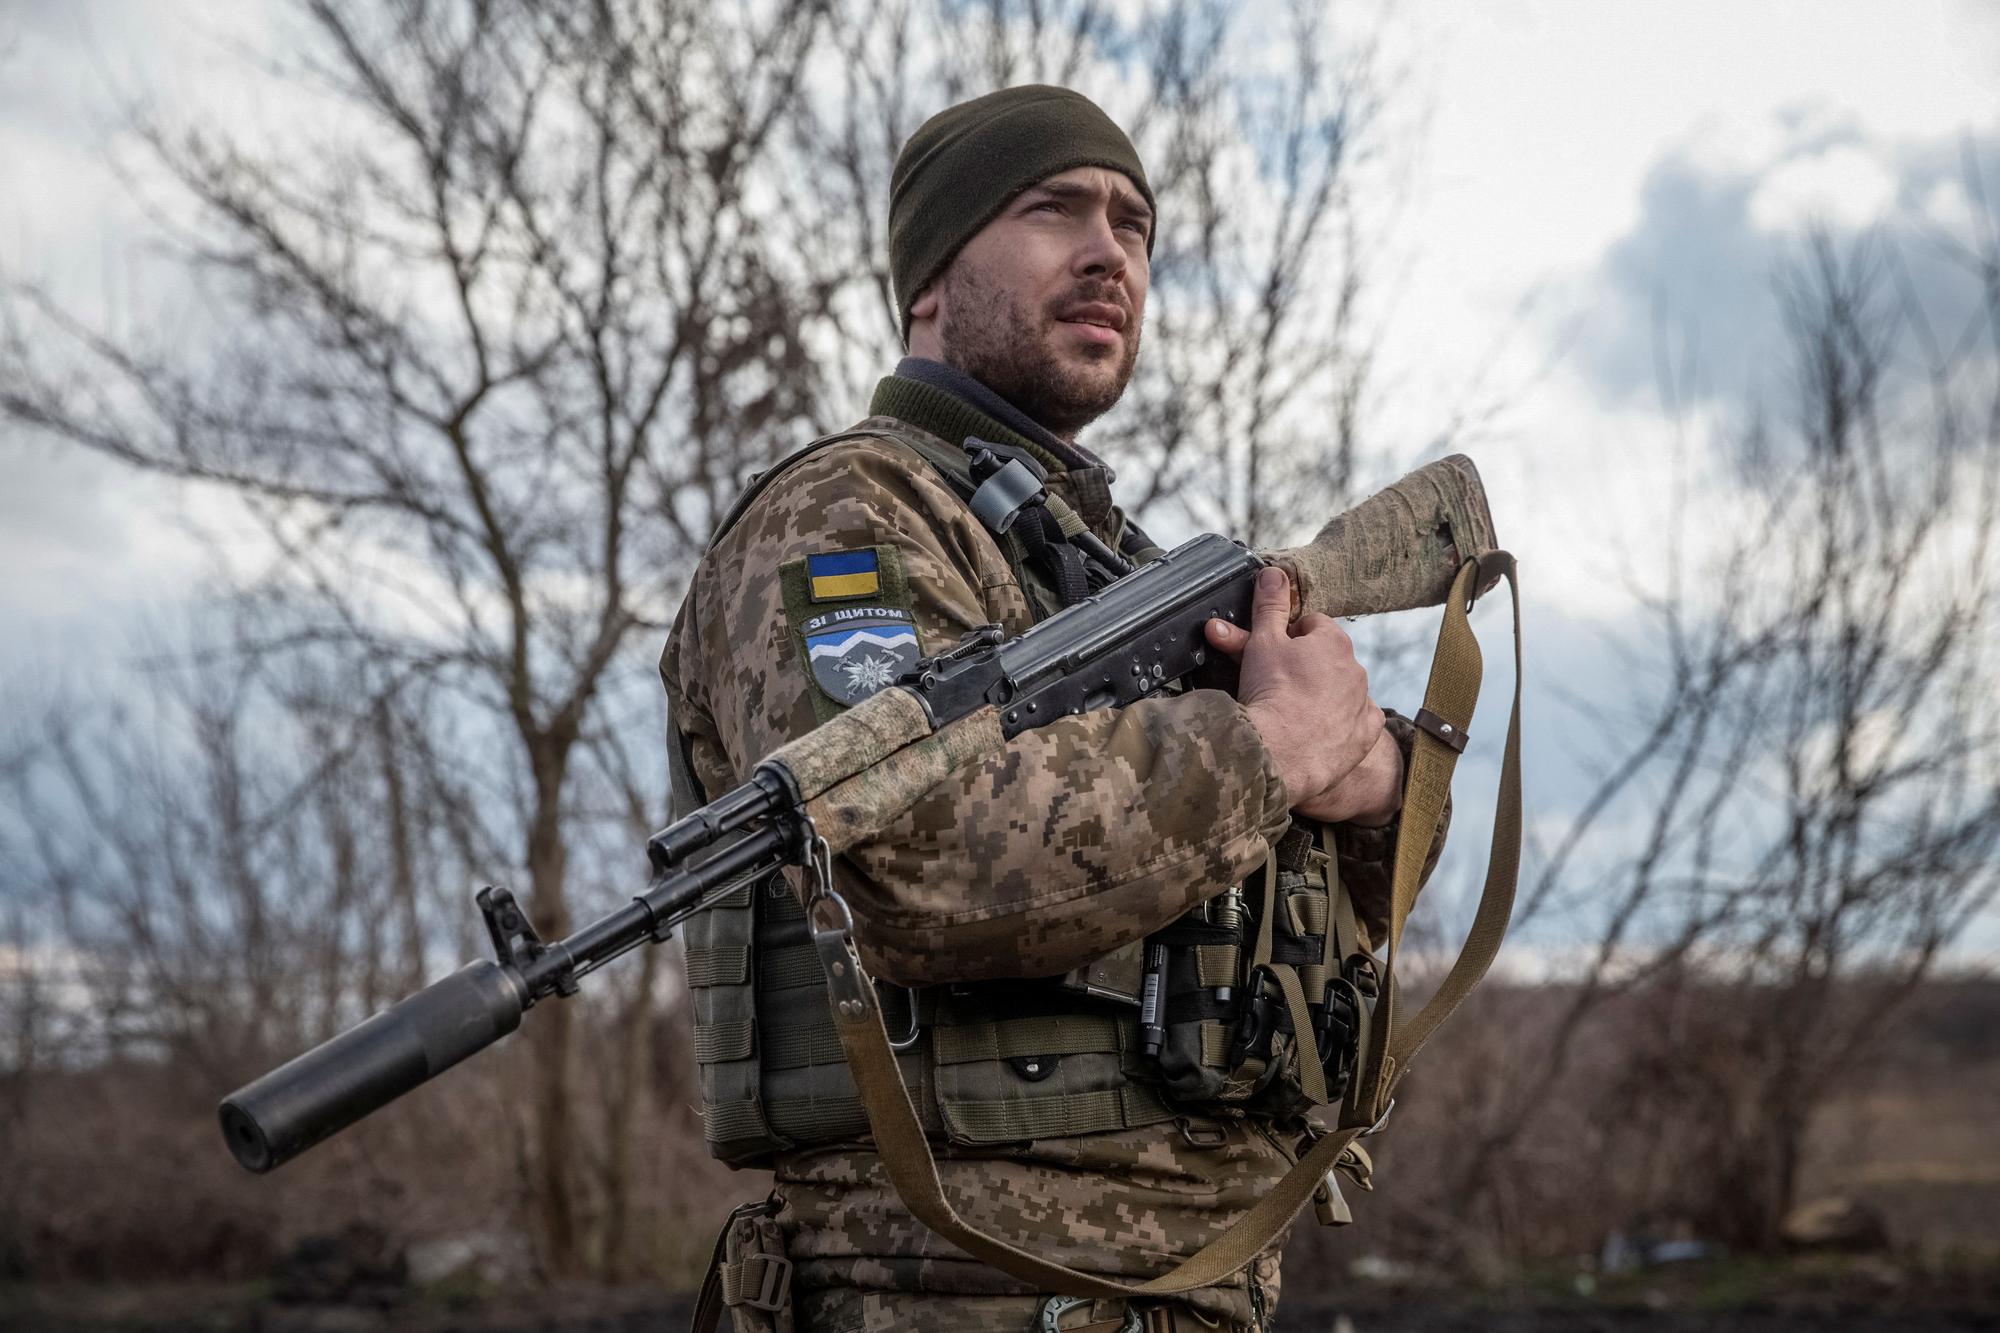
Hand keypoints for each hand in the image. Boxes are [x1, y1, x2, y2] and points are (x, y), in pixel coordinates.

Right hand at [1205, 566, 1402, 824]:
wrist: (1276, 754)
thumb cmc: (1268, 693)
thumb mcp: (1261, 641)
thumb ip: (1270, 604)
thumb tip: (1274, 572)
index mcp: (1333, 640)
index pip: (1311, 625)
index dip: (1286, 638)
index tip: (1269, 654)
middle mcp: (1356, 669)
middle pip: (1326, 659)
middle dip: (1303, 666)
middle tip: (1273, 683)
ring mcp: (1362, 705)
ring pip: (1342, 690)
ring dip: (1321, 694)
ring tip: (1291, 710)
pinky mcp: (1364, 736)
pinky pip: (1357, 723)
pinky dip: (1341, 724)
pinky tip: (1318, 730)